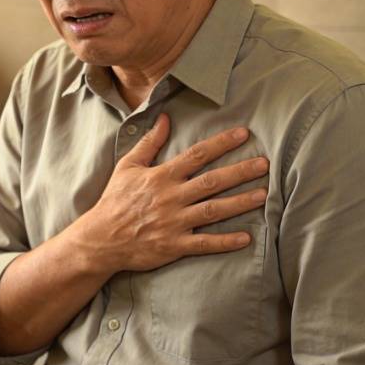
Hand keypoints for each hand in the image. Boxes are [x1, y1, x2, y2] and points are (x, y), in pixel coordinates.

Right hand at [74, 113, 268, 273]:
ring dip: (240, 202)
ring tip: (263, 194)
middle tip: (264, 164)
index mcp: (162, 176)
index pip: (196, 155)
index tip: (243, 134)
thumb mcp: (128, 166)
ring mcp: (174, 222)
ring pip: (213, 210)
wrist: (100, 238)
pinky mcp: (174, 245)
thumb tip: (164, 118)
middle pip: (212, 181)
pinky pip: (204, 243)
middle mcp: (171, 197)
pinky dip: (225, 241)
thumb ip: (149, 143)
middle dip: (239, 171)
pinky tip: (246, 238)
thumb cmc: (115, 200)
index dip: (221, 143)